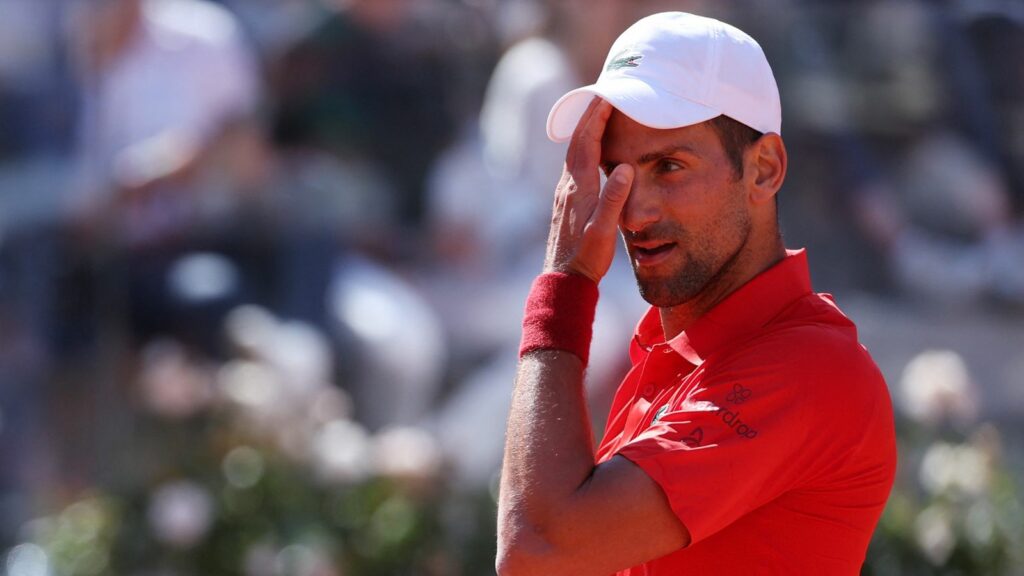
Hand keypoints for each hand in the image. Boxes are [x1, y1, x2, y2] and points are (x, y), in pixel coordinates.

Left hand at [544, 98, 633, 282]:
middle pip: (577, 141)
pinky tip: (591, 150)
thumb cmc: (587, 256)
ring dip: (586, 131)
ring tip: (599, 115)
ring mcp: (564, 193)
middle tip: (603, 94)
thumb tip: (624, 167)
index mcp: (578, 187)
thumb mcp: (605, 229)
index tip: (608, 96)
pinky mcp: (565, 201)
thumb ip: (614, 198)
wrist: (564, 278)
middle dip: (590, 116)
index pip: (587, 142)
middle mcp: (567, 185)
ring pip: (574, 152)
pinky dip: (584, 148)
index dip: (596, 117)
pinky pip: (574, 165)